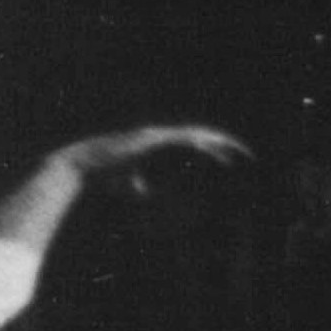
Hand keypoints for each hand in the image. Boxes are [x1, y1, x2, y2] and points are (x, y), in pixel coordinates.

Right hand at [42, 122, 247, 187]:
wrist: (84, 166)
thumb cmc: (105, 174)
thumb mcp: (128, 184)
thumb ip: (139, 186)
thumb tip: (145, 195)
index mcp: (158, 144)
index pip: (192, 142)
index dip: (213, 147)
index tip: (231, 157)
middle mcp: (159, 137)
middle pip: (199, 136)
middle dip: (223, 143)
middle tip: (246, 153)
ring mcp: (155, 137)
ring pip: (194, 136)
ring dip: (216, 143)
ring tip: (238, 153)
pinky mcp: (150, 141)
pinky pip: (180, 141)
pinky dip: (198, 146)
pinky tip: (214, 153)